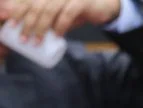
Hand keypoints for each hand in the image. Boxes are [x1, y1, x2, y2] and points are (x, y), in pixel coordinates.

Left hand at [2, 0, 120, 42]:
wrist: (103, 6)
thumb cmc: (78, 10)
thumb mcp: (58, 12)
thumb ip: (45, 16)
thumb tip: (25, 27)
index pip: (27, 0)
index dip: (17, 11)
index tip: (11, 25)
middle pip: (35, 5)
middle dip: (27, 23)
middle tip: (23, 38)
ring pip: (49, 10)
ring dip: (41, 27)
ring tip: (37, 41)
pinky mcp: (81, 2)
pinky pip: (67, 14)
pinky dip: (61, 26)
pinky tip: (57, 35)